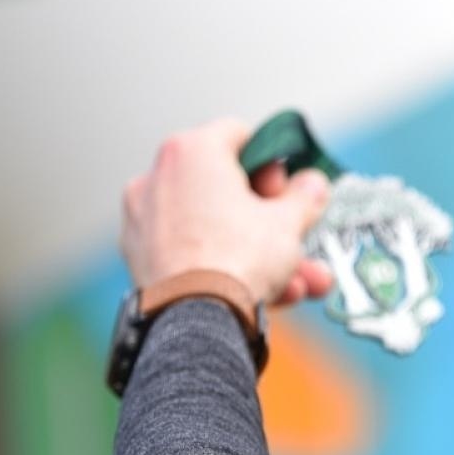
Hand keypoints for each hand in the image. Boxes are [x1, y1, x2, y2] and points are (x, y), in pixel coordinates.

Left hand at [122, 118, 333, 305]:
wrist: (196, 318)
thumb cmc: (239, 258)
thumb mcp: (289, 222)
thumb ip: (304, 197)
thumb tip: (313, 184)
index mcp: (192, 151)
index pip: (239, 136)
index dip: (273, 163)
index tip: (288, 192)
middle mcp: (158, 176)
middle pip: (226, 187)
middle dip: (271, 219)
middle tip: (295, 237)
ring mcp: (143, 217)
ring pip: (213, 226)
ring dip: (257, 252)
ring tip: (296, 283)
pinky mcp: (140, 255)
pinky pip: (192, 251)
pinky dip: (223, 266)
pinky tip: (262, 294)